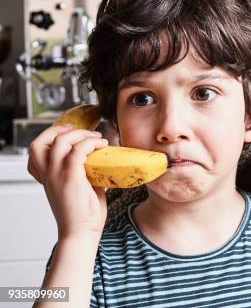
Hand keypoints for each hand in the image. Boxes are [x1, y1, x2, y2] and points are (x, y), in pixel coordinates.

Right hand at [28, 125, 108, 239]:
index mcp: (46, 176)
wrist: (82, 231)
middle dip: (62, 130)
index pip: (36, 149)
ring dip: (82, 135)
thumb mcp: (78, 185)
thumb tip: (98, 157)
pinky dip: (91, 143)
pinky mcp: (70, 177)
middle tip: (83, 131)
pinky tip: (103, 145)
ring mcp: (57, 175)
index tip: (68, 131)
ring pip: (61, 141)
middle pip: (43, 141)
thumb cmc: (83, 212)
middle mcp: (47, 174)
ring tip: (98, 138)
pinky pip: (78, 150)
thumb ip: (82, 170)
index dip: (50, 135)